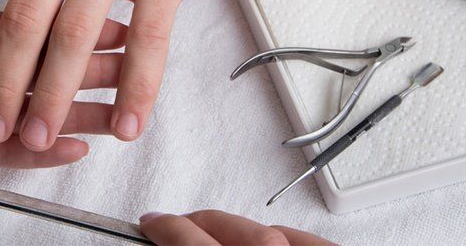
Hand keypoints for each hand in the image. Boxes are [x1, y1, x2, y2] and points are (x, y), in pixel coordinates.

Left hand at [0, 0, 125, 192]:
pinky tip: (81, 144)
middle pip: (46, 60)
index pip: (28, 16)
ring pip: (41, 105)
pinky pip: (17, 152)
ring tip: (122, 108)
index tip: (109, 3)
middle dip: (92, 57)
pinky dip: (49, 149)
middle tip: (132, 54)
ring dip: (82, 106)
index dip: (70, 12)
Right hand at [139, 211, 332, 245]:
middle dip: (197, 221)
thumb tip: (166, 241)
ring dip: (240, 230)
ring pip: (271, 233)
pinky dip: (293, 237)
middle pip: (229, 228)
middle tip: (175, 225)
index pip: (190, 242)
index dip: (166, 227)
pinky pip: (312, 244)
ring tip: (219, 237)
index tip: (153, 223)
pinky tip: (277, 235)